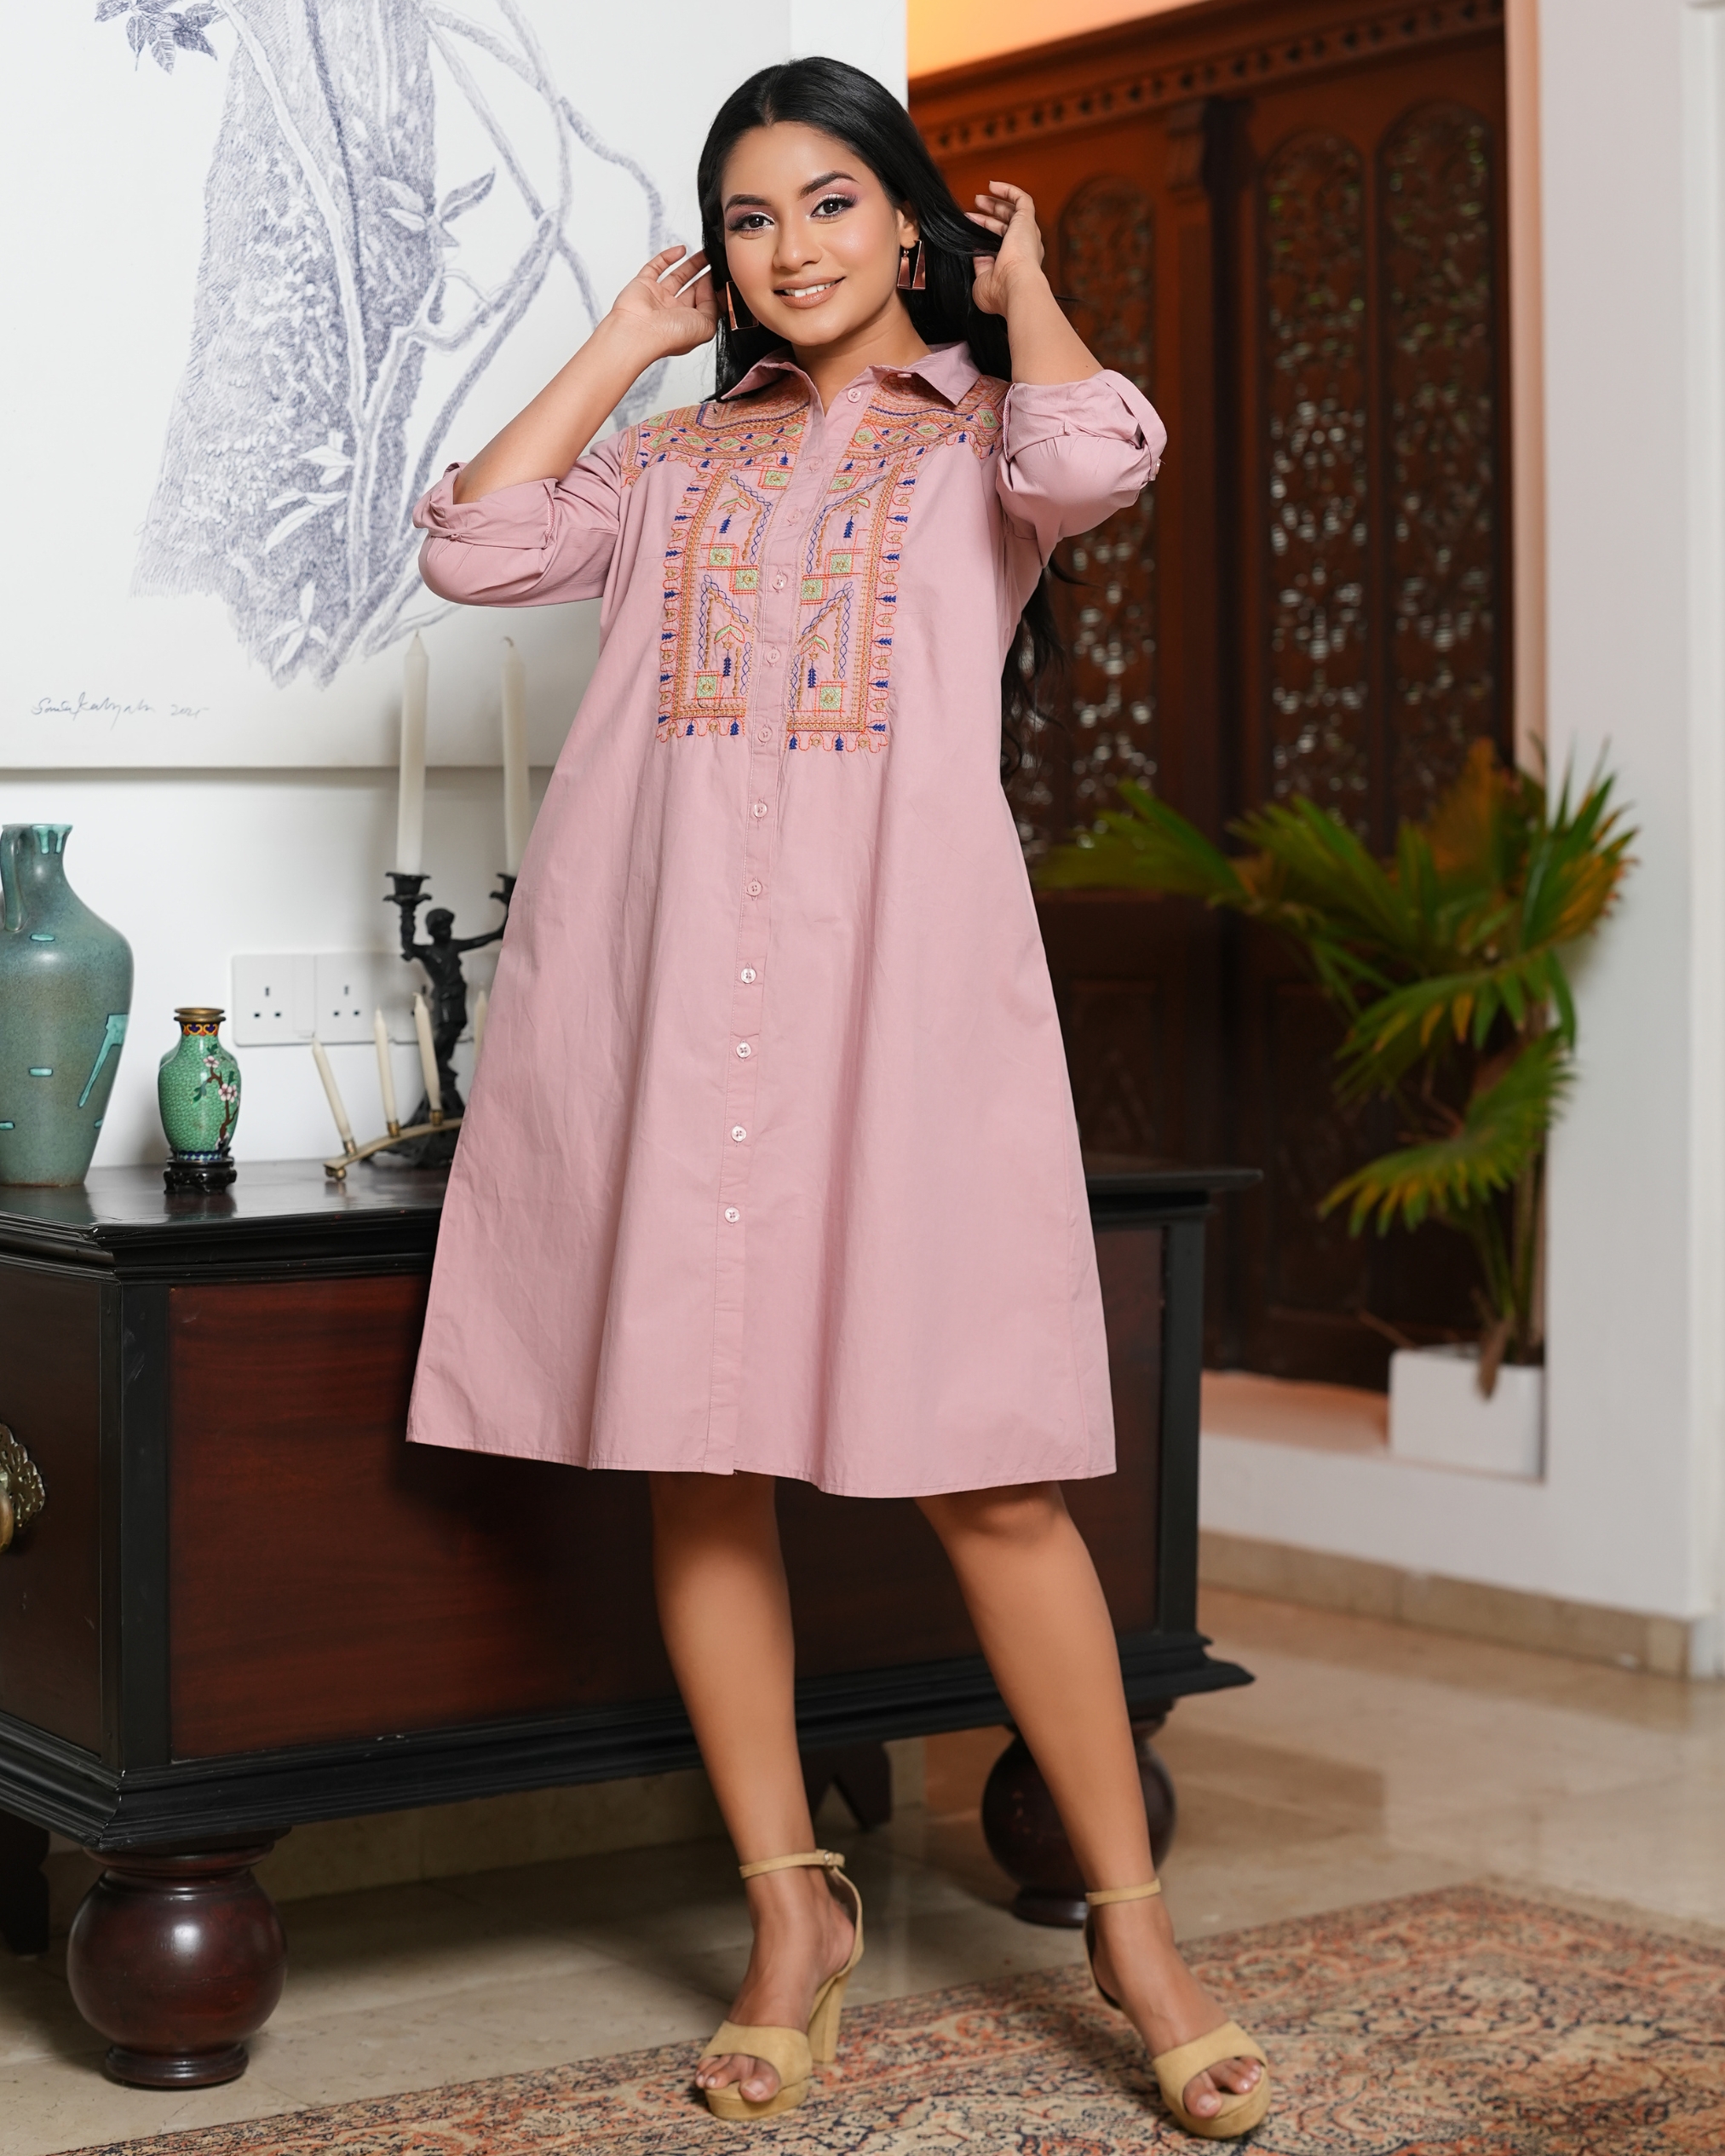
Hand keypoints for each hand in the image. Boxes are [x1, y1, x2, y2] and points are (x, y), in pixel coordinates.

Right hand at [607, 244, 716, 356]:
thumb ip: (714, 306)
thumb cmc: (670, 336)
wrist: (639, 332)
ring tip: (706, 253)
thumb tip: (711, 287)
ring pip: (678, 276)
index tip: (727, 278)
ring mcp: (659, 298)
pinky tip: (681, 250)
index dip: (716, 291)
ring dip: (692, 264)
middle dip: (707, 276)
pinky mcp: (644, 285)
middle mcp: (674, 312)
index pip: (706, 304)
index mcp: (689, 324)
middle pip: (694, 289)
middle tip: (718, 262)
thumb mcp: (706, 326)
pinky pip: (656, 267)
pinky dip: (668, 257)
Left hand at [966, 183, 1046, 315]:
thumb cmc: (1000, 292)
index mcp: (1016, 264)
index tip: (970, 229)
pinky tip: (993, 185)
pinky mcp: (1027, 221)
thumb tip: (975, 251)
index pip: (1001, 243)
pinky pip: (1021, 199)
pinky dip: (1008, 190)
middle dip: (990, 214)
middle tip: (975, 208)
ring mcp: (1027, 234)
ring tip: (978, 199)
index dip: (985, 233)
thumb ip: (979, 266)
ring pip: (1014, 211)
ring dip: (996, 203)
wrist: (1015, 287)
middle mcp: (1024, 248)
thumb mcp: (981, 281)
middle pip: (1007, 225)